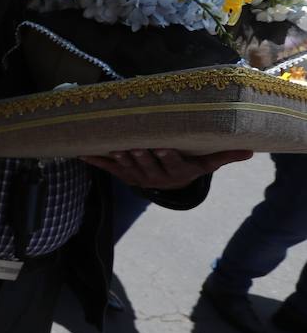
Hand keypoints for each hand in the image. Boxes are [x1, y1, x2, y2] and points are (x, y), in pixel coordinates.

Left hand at [79, 148, 251, 190]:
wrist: (169, 186)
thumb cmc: (189, 166)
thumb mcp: (206, 164)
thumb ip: (223, 156)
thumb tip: (249, 151)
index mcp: (176, 173)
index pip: (172, 165)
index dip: (167, 157)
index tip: (163, 147)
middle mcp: (155, 177)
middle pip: (148, 167)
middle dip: (141, 157)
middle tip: (135, 147)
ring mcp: (137, 177)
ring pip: (127, 169)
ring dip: (119, 159)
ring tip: (114, 148)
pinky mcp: (122, 174)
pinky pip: (107, 168)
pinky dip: (95, 161)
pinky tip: (82, 154)